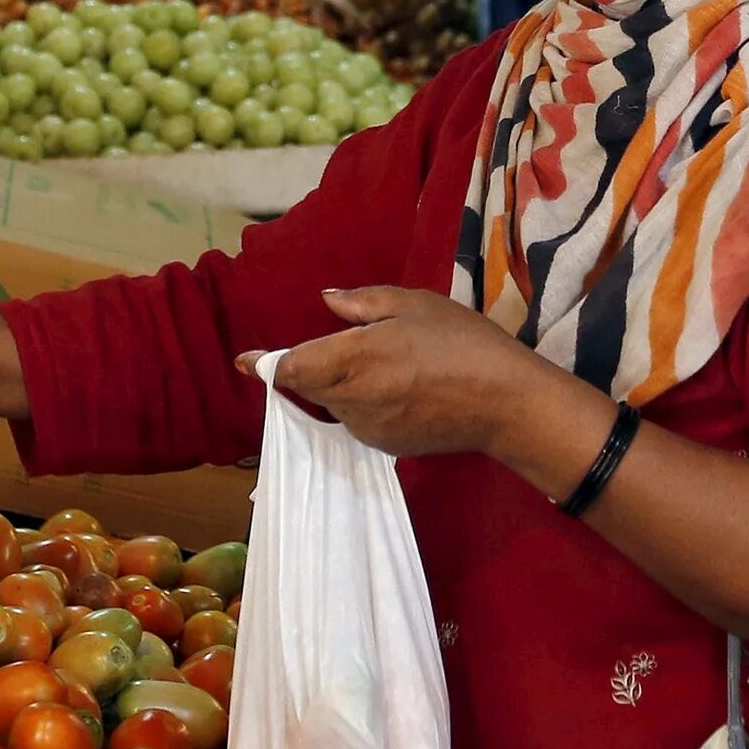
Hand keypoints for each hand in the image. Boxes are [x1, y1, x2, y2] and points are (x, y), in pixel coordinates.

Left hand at [248, 286, 560, 458]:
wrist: (504, 404)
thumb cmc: (463, 343)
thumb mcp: (415, 304)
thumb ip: (364, 303)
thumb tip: (327, 301)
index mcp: (353, 358)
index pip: (291, 367)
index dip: (264, 364)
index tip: (243, 360)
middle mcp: (351, 399)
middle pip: (307, 386)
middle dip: (308, 368)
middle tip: (337, 346)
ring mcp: (366, 428)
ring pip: (333, 404)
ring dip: (338, 386)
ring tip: (382, 364)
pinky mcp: (384, 446)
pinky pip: (357, 420)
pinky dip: (361, 403)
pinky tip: (397, 388)